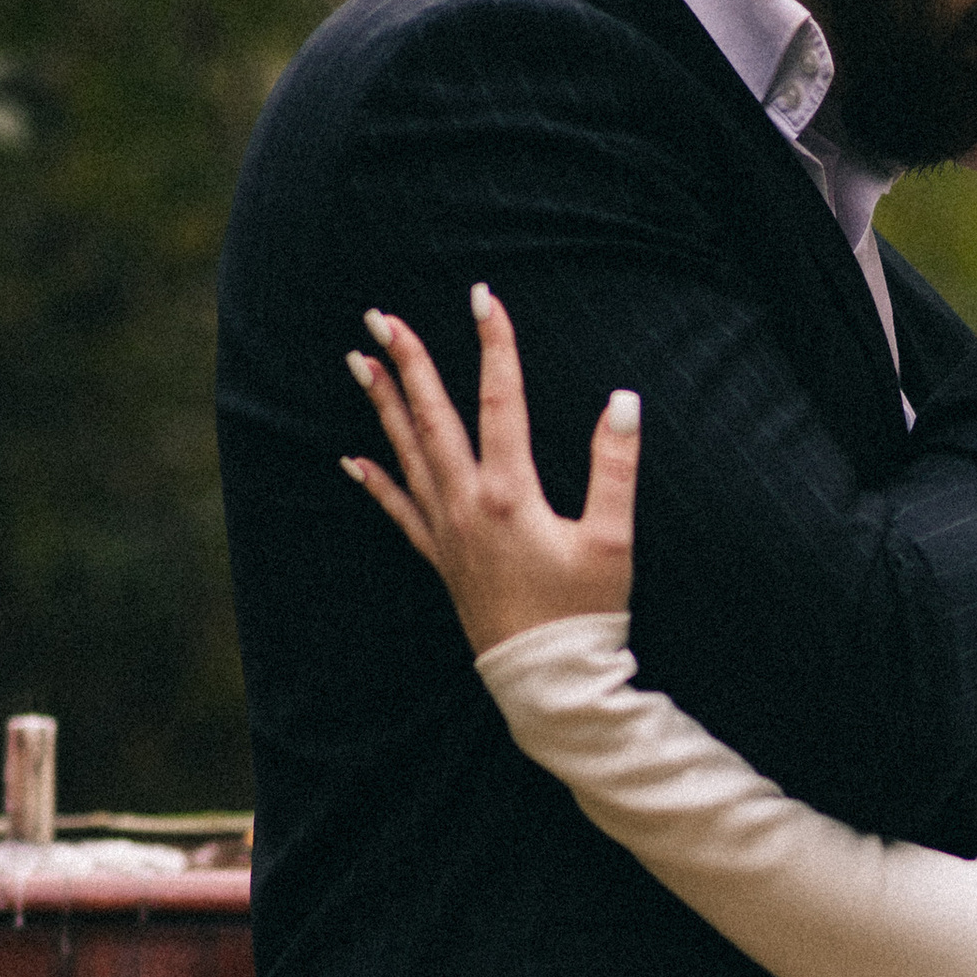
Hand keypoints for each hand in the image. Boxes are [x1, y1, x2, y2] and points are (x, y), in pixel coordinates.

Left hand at [344, 285, 639, 652]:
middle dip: (409, 363)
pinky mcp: (442, 559)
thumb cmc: (585, 610)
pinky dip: (376, 483)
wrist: (548, 679)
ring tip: (359, 362)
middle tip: (381, 317)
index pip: (500, 400)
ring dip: (383, 406)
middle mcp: (468, 505)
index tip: (484, 296)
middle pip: (433, 418)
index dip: (494, 344)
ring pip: (407, 455)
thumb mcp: (612, 539)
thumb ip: (615, 468)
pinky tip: (352, 459)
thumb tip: (624, 401)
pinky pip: (399, 512)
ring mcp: (448, 533)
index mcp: (510, 492)